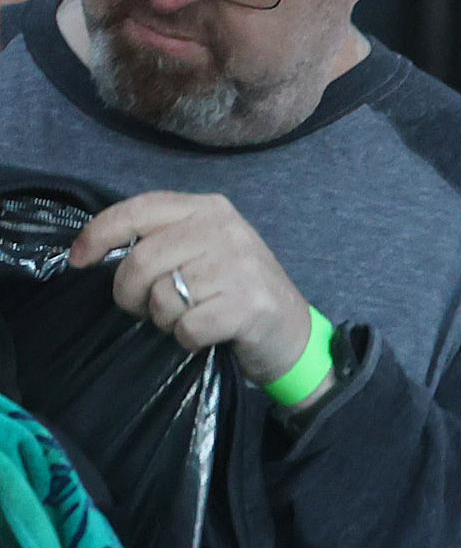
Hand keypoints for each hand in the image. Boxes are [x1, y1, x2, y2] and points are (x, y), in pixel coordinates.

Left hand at [73, 192, 319, 391]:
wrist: (294, 334)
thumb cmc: (237, 292)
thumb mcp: (205, 250)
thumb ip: (164, 239)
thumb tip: (99, 251)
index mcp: (208, 208)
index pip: (137, 211)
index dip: (98, 236)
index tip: (79, 261)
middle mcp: (224, 230)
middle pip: (142, 260)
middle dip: (129, 293)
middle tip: (140, 309)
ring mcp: (239, 267)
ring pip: (162, 296)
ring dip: (162, 319)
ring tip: (183, 319)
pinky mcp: (248, 306)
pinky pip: (187, 326)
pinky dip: (187, 339)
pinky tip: (204, 335)